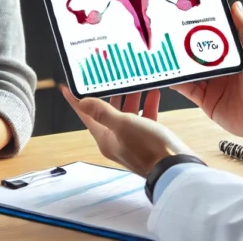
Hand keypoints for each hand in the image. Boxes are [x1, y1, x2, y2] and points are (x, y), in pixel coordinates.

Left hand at [62, 86, 193, 176]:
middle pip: (109, 112)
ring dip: (132, 97)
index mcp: (105, 138)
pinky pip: (145, 118)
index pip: (85, 116)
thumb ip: (103, 112)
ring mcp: (133, 140)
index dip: (76, 101)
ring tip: (137, 81)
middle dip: (113, 93)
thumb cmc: (148, 148)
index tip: (67, 87)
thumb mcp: (123, 125)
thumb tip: (81, 102)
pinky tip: (153, 93)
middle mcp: (116, 140)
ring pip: (128, 113)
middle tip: (112, 75)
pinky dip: (148, 105)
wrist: (175, 168)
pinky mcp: (149, 139)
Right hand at [172, 1, 242, 139]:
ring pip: (190, 72)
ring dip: (178, 64)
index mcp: (235, 57)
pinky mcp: (206, 101)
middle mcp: (222, 71)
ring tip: (164, 53)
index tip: (188, 20)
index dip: (202, 31)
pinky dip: (177, 83)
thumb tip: (236, 6)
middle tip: (169, 34)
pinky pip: (187, 89)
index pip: (214, 41)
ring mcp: (213, 86)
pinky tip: (168, 74)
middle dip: (185, 46)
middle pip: (198, 55)